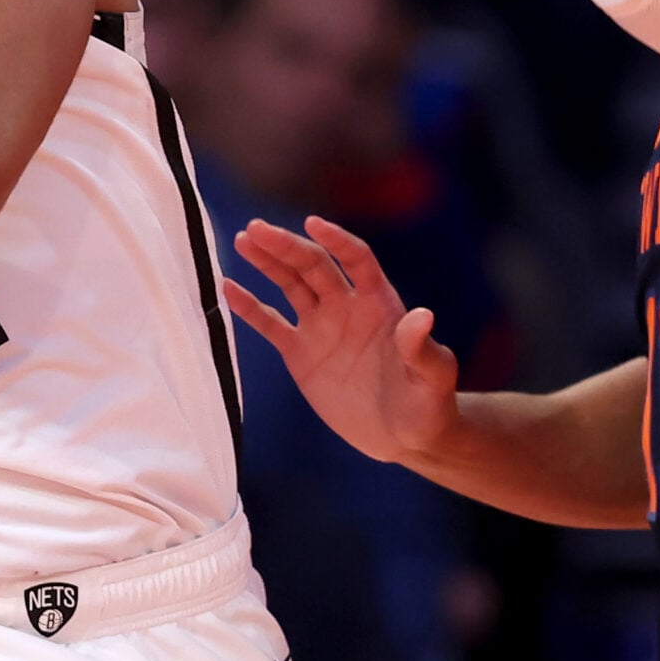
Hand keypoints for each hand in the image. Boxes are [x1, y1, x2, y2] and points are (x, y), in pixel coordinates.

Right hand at [223, 216, 458, 466]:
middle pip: (313, 265)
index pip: (356, 259)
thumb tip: (422, 316)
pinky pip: (271, 324)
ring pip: (290, 284)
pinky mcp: (301, 354)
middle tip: (256, 228)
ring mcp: (321, 327)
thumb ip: (422, 348)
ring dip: (267, 262)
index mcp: (380, 303)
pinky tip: (227, 287)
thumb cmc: (427, 405)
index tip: (313, 224)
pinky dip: (249, 307)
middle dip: (286, 246)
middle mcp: (347, 306)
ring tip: (243, 240)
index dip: (336, 240)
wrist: (402, 437)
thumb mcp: (432, 378)